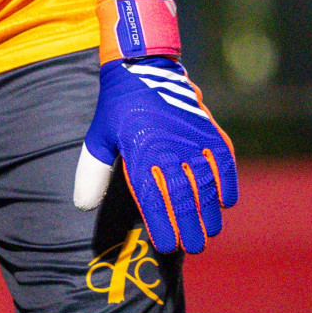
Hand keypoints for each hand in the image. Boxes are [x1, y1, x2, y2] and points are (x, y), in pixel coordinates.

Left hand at [73, 57, 237, 253]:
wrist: (143, 66)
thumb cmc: (118, 108)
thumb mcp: (99, 136)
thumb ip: (92, 172)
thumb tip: (83, 207)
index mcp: (138, 152)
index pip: (152, 199)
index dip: (161, 225)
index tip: (166, 245)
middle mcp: (167, 148)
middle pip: (182, 197)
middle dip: (190, 226)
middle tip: (193, 246)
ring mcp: (190, 138)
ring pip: (206, 184)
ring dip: (211, 211)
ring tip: (210, 231)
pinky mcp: (208, 129)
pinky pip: (224, 161)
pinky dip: (227, 182)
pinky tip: (226, 202)